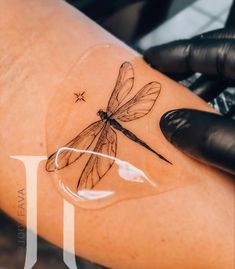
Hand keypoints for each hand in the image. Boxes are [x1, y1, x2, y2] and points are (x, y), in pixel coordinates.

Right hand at [144, 28, 234, 174]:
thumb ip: (210, 136)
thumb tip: (170, 124)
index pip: (218, 49)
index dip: (180, 53)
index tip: (151, 59)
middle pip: (225, 60)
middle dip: (191, 70)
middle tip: (162, 83)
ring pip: (233, 82)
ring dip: (206, 92)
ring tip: (181, 107)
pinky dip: (222, 109)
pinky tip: (209, 126)